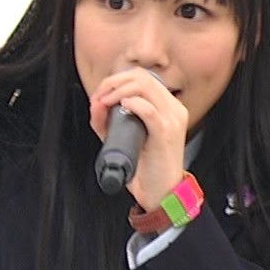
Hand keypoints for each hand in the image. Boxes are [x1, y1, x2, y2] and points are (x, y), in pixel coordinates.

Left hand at [89, 68, 187, 210]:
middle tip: (99, 97)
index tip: (100, 94)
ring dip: (118, 90)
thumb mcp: (125, 138)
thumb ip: (108, 122)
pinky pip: (148, 109)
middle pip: (142, 77)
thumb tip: (95, 104)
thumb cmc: (148, 168)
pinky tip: (121, 106)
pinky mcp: (165, 133)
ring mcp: (172, 120)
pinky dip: (132, 104)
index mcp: (169, 107)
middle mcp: (174, 109)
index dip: (117, 80)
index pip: (143, 77)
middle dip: (113, 82)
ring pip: (145, 87)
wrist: (162, 193)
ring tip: (105, 102)